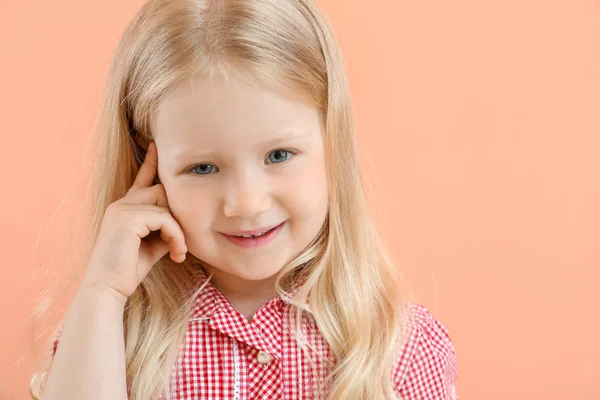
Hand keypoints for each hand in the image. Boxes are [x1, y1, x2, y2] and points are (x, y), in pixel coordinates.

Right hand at [82, 141, 186, 298]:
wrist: (107, 289)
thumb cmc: (128, 271)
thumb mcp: (152, 245)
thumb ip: (165, 228)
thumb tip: (182, 223)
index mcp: (124, 208)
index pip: (142, 179)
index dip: (151, 162)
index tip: (157, 144)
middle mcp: (121, 204)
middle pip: (162, 190)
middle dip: (176, 216)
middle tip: (179, 245)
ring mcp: (122, 209)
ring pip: (166, 204)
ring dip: (178, 230)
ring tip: (178, 252)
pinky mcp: (128, 218)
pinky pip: (165, 218)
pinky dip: (176, 235)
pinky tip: (176, 253)